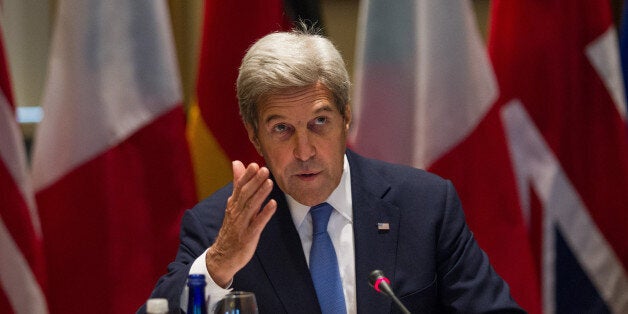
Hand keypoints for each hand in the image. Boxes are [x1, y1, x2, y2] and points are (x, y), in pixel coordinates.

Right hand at [206, 161, 276, 286]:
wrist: (223, 256)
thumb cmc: (233, 227)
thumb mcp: (234, 204)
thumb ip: (238, 183)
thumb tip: (237, 163)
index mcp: (233, 204)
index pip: (239, 187)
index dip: (246, 176)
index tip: (254, 164)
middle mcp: (236, 212)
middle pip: (245, 195)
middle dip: (254, 182)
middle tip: (264, 169)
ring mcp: (241, 225)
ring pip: (251, 207)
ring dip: (260, 194)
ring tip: (270, 183)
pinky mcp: (248, 236)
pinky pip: (257, 224)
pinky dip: (265, 214)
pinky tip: (273, 204)